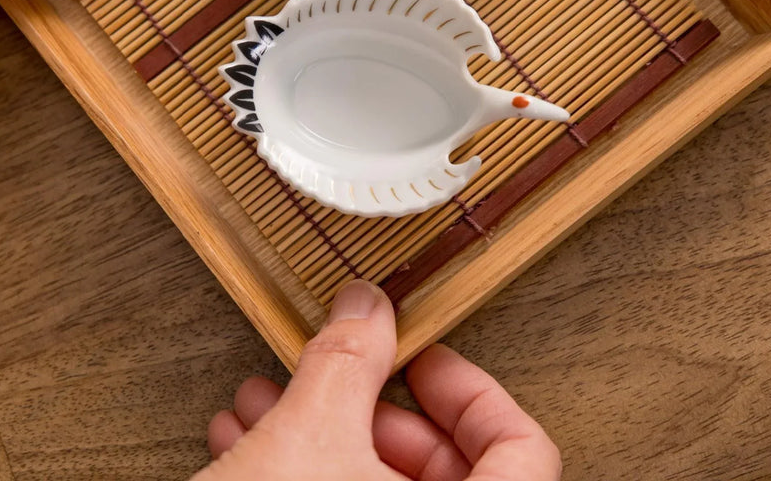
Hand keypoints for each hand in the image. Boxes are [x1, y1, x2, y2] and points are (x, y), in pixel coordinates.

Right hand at [197, 280, 559, 480]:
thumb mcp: (307, 436)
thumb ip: (350, 357)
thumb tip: (369, 307)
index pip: (523, 450)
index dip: (470, 390)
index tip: (417, 360)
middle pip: (449, 473)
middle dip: (375, 410)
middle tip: (337, 383)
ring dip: (325, 437)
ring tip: (267, 404)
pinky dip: (305, 480)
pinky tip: (247, 450)